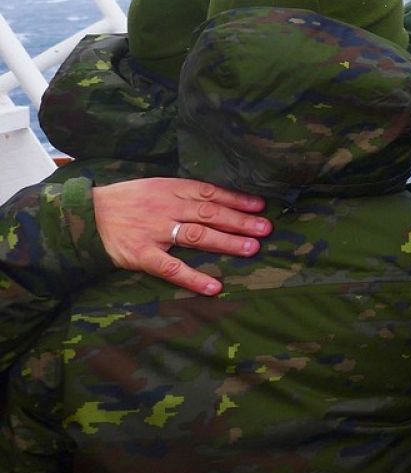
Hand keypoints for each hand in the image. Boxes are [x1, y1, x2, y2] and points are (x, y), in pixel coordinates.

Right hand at [91, 179, 270, 295]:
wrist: (82, 216)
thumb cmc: (124, 201)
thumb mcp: (153, 186)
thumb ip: (183, 193)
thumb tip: (218, 199)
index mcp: (170, 189)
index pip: (210, 192)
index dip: (236, 199)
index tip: (260, 205)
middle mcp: (166, 208)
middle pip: (210, 213)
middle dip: (240, 221)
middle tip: (266, 228)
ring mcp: (154, 232)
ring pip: (197, 236)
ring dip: (226, 242)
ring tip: (252, 248)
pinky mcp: (141, 255)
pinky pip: (171, 268)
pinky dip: (193, 277)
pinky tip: (214, 286)